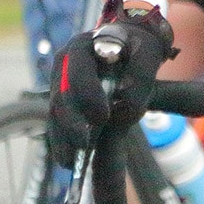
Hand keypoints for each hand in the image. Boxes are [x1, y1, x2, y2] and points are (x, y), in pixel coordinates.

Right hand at [48, 5, 173, 165]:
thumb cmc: (139, 44)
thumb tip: (123, 112)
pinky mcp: (64, 100)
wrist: (130, 41)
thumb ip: (140, 78)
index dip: (88, 94)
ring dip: (62, 138)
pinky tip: (67, 160)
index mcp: (81, 47)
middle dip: (71, 124)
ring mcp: (60, 83)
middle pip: (61, 97)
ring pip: (56, 113)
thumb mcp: (148, 53)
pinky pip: (58, 122)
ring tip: (69, 163)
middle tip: (83, 145)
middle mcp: (64, 65)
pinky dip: (62, 141)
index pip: (78, 72)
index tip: (104, 117)